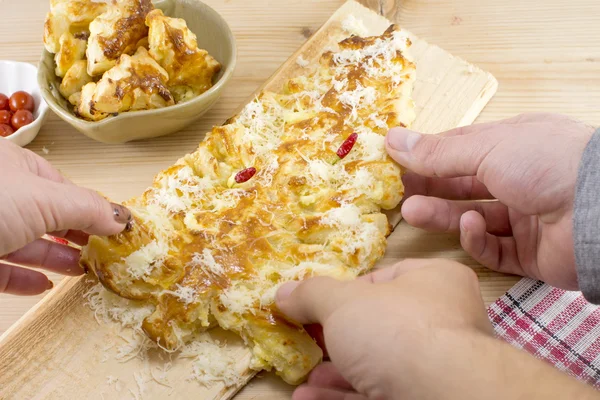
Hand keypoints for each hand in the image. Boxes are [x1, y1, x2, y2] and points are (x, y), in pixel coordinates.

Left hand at [0, 139, 130, 294]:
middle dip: (75, 235)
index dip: (89, 206)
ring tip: (82, 271)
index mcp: (13, 167)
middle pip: (43, 216)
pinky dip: (23, 279)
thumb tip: (124, 218)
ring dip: (54, 258)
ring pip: (23, 244)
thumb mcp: (45, 199)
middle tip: (102, 253)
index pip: (60, 186)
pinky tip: (43, 286)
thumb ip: (87, 208)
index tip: (113, 228)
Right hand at [276, 260, 597, 399]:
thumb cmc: (397, 328)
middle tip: (307, 342)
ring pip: (378, 367)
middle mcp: (443, 323)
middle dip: (336, 339)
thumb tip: (283, 292)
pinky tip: (310, 398)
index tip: (315, 305)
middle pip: (379, 326)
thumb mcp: (344, 301)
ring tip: (303, 379)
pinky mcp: (426, 399)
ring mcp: (437, 367)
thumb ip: (312, 294)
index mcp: (435, 281)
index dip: (345, 292)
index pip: (384, 278)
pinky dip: (343, 396)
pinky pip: (378, 395)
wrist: (439, 394)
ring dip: (335, 374)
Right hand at [385, 113, 595, 289]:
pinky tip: (471, 227)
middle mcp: (520, 179)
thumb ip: (438, 152)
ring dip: (443, 215)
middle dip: (430, 187)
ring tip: (412, 212)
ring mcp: (526, 218)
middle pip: (464, 186)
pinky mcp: (530, 254)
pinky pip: (494, 248)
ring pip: (473, 218)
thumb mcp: (486, 148)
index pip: (462, 148)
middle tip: (397, 192)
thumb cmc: (546, 162)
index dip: (429, 154)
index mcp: (514, 145)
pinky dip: (478, 239)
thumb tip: (392, 139)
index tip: (396, 160)